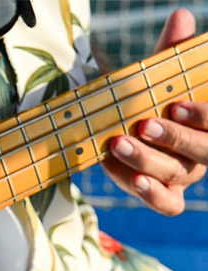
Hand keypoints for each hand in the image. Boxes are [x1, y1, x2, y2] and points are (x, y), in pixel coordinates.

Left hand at [103, 9, 206, 215]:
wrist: (128, 129)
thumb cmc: (153, 101)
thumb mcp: (160, 77)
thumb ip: (172, 53)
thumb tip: (180, 16)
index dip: (202, 116)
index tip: (177, 106)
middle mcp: (203, 152)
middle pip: (201, 152)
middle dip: (173, 139)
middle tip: (143, 126)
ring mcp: (184, 176)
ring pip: (175, 175)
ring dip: (147, 161)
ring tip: (118, 144)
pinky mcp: (163, 194)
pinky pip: (167, 204)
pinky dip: (151, 195)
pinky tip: (132, 180)